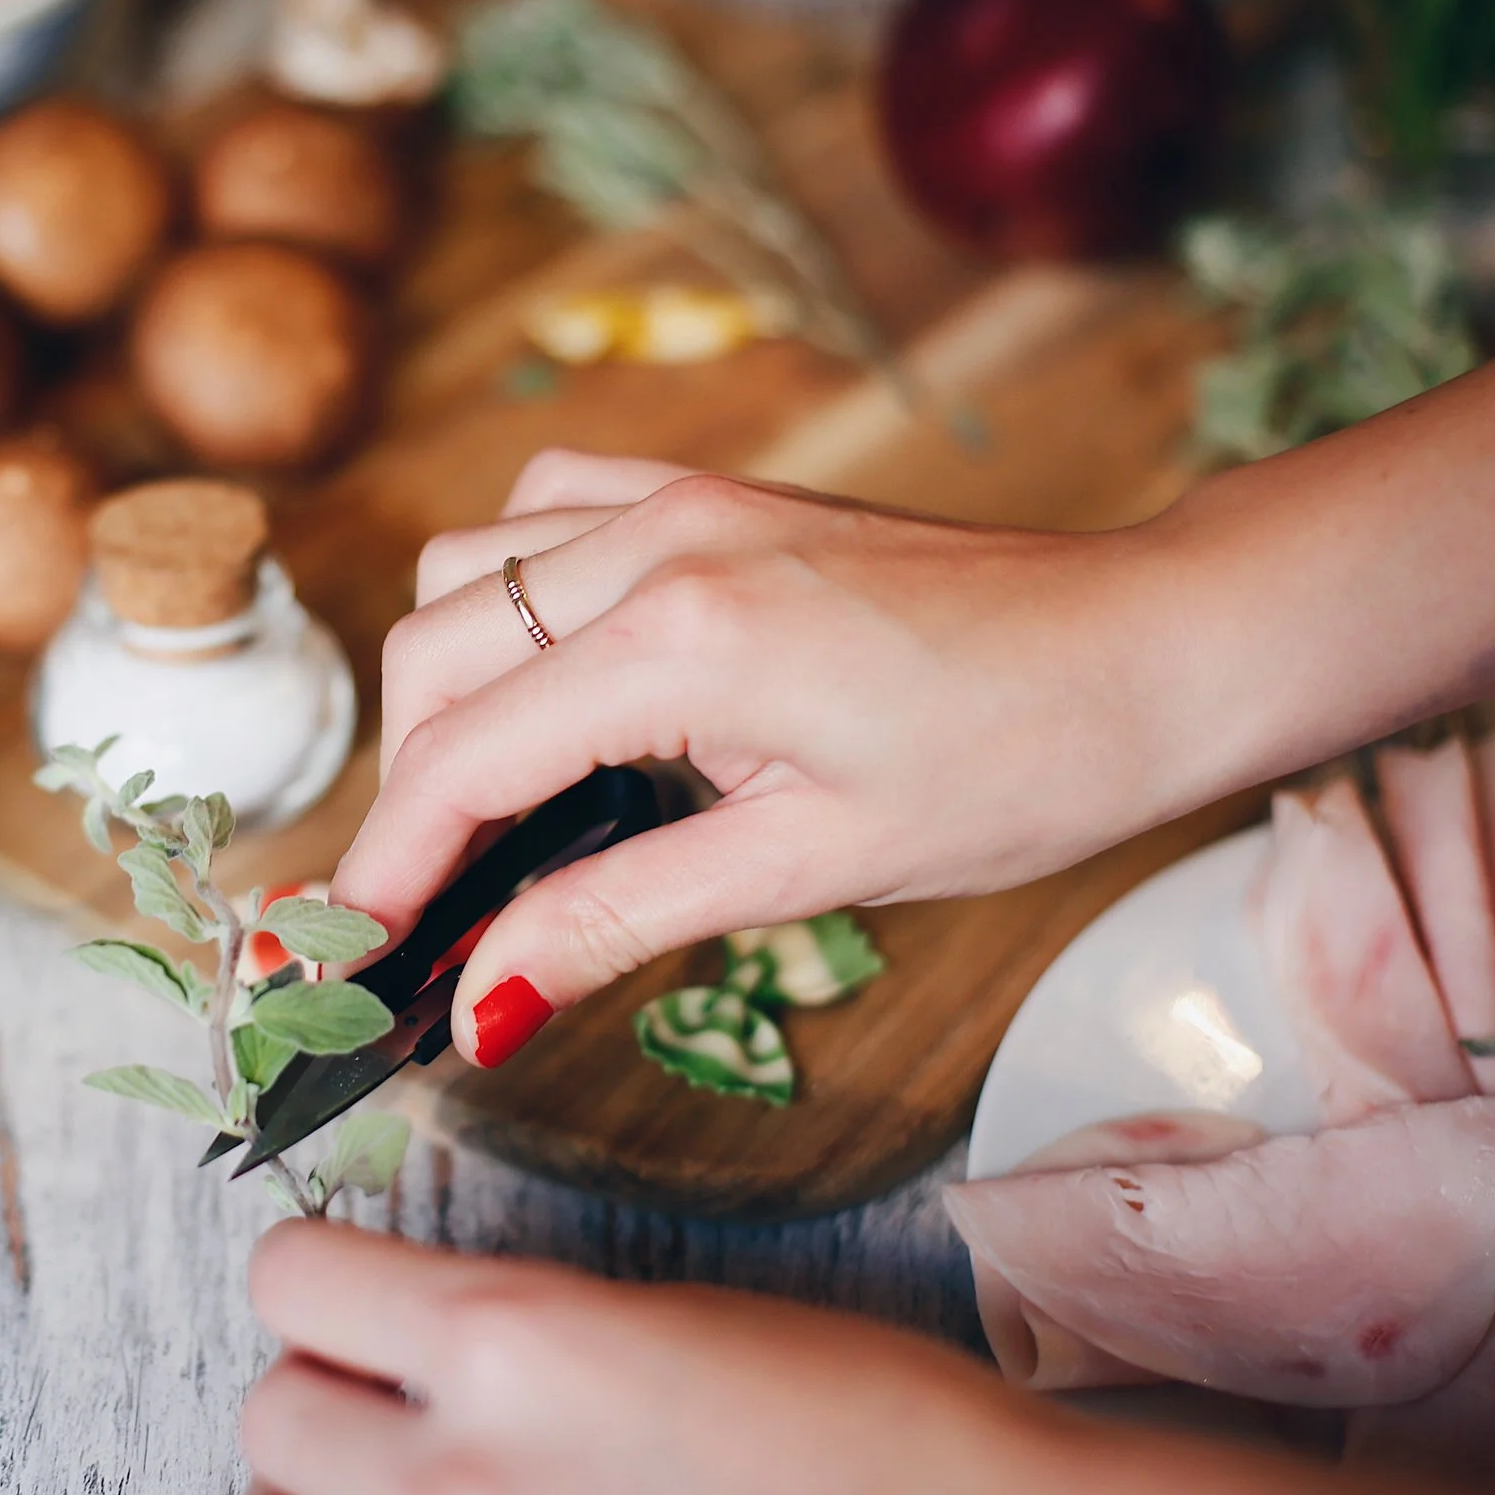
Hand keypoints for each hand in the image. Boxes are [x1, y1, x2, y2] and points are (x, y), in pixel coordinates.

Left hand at [226, 1219, 1060, 1494]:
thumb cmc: (851, 1420)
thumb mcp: (653, 1315)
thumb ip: (498, 1325)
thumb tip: (390, 1337)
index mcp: (513, 1339)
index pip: (290, 1278)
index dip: (322, 1277)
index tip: (354, 1292)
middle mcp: (464, 1480)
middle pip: (268, 1416)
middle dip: (323, 1397)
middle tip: (395, 1403)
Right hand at [333, 449, 1173, 1063]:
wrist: (1151, 649)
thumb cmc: (1019, 766)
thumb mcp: (809, 868)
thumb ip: (617, 918)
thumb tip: (483, 1004)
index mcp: (680, 640)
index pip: (462, 760)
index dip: (386, 868)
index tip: (343, 956)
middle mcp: (657, 541)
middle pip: (434, 653)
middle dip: (403, 788)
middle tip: (416, 906)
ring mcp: (683, 497)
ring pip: (471, 567)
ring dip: (448, 684)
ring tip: (484, 801)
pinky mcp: (714, 490)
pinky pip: (547, 507)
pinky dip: (508, 591)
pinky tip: (551, 672)